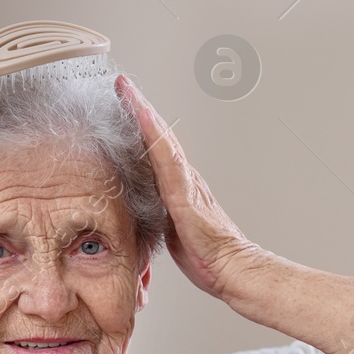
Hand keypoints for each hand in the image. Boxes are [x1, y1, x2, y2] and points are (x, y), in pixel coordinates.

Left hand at [115, 74, 262, 299]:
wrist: (232, 268)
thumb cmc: (206, 256)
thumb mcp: (171, 233)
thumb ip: (156, 218)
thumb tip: (135, 215)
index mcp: (178, 187)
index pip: (155, 149)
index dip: (139, 126)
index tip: (123, 103)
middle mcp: (183, 177)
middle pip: (157, 135)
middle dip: (139, 108)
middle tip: (121, 84)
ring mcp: (184, 182)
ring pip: (161, 138)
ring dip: (143, 112)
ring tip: (126, 89)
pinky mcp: (183, 192)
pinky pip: (165, 156)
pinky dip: (153, 134)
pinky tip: (142, 116)